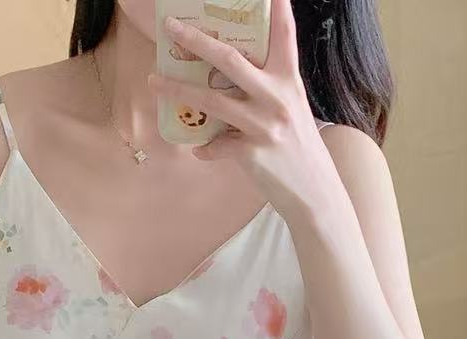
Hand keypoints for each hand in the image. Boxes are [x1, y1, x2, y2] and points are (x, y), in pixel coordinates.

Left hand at [149, 0, 338, 217]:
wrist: (313, 192)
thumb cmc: (299, 148)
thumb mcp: (291, 110)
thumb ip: (267, 91)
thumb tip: (229, 81)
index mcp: (289, 81)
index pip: (284, 36)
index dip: (277, 9)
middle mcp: (276, 97)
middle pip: (229, 60)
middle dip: (196, 40)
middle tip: (170, 27)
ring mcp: (263, 124)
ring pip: (211, 101)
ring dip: (177, 89)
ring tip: (153, 82)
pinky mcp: (252, 152)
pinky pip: (216, 145)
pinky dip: (204, 147)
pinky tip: (199, 149)